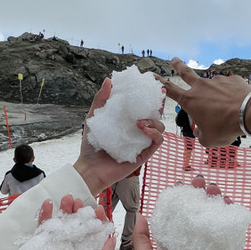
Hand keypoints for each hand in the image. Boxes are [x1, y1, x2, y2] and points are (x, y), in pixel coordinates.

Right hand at [0, 196, 115, 249]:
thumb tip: (111, 241)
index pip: (98, 248)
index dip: (100, 227)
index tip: (98, 210)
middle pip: (80, 236)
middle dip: (81, 216)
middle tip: (77, 201)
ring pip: (62, 232)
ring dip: (65, 213)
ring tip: (65, 198)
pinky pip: (43, 232)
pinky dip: (46, 217)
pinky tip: (48, 204)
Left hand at [73, 77, 164, 194]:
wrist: (90, 168)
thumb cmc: (91, 145)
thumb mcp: (93, 118)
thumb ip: (100, 100)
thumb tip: (108, 80)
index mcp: (127, 121)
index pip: (142, 106)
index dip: (150, 96)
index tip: (154, 84)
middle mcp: (137, 130)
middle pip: (156, 115)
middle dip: (160, 104)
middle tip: (159, 95)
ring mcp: (142, 142)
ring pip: (160, 127)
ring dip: (154, 121)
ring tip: (140, 121)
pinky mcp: (145, 153)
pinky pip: (158, 141)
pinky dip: (154, 133)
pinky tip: (144, 129)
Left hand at [132, 178, 243, 249]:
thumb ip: (142, 240)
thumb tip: (140, 215)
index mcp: (177, 247)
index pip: (179, 217)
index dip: (180, 200)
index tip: (180, 184)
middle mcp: (196, 246)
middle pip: (199, 213)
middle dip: (200, 195)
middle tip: (200, 181)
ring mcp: (215, 249)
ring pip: (217, 219)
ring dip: (217, 201)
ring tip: (214, 188)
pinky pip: (234, 232)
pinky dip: (233, 216)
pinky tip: (229, 202)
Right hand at [161, 59, 250, 146]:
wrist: (249, 113)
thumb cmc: (226, 128)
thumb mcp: (209, 139)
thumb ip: (201, 135)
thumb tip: (200, 132)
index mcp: (190, 101)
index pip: (169, 90)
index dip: (159, 82)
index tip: (152, 75)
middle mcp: (201, 87)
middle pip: (186, 72)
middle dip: (178, 65)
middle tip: (174, 59)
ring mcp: (217, 81)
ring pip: (213, 87)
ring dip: (217, 95)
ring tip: (226, 108)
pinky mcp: (232, 80)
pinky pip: (229, 88)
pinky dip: (231, 95)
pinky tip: (238, 104)